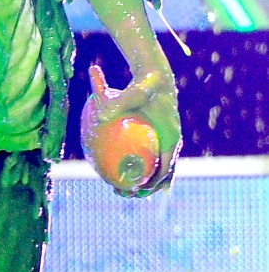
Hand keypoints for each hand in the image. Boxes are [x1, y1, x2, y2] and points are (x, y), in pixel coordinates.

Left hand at [93, 63, 181, 197]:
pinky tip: (118, 172)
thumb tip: (98, 116)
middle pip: (162, 176)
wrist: (156, 77)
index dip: (152, 184)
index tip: (136, 190)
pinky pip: (149, 159)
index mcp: (171, 138)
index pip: (164, 170)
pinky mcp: (158, 141)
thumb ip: (118, 103)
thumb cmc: (144, 86)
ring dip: (142, 183)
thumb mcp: (133, 92)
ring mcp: (166, 144)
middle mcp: (172, 144)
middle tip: (124, 194)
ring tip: (119, 189)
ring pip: (156, 170)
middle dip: (146, 189)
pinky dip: (138, 168)